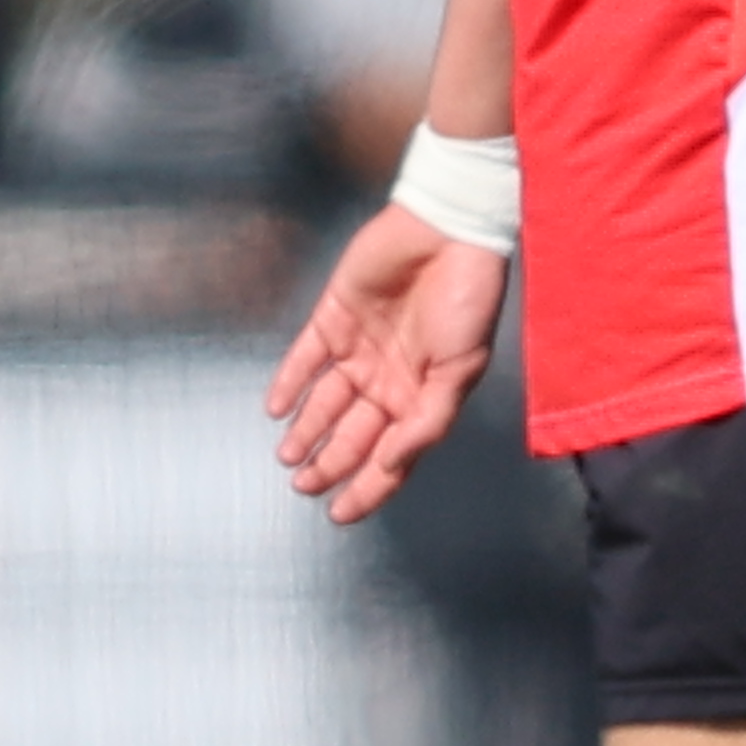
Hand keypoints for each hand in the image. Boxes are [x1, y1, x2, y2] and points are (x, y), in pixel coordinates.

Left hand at [265, 201, 513, 523]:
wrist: (449, 231)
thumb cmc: (468, 300)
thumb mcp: (460, 371)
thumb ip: (426, 422)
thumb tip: (391, 465)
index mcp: (423, 395)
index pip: (391, 454)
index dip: (368, 486)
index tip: (341, 513)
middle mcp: (389, 377)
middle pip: (353, 433)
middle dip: (330, 462)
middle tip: (304, 486)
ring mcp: (360, 347)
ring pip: (325, 401)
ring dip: (307, 429)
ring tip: (287, 458)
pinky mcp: (334, 316)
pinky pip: (305, 357)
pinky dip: (289, 382)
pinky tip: (277, 408)